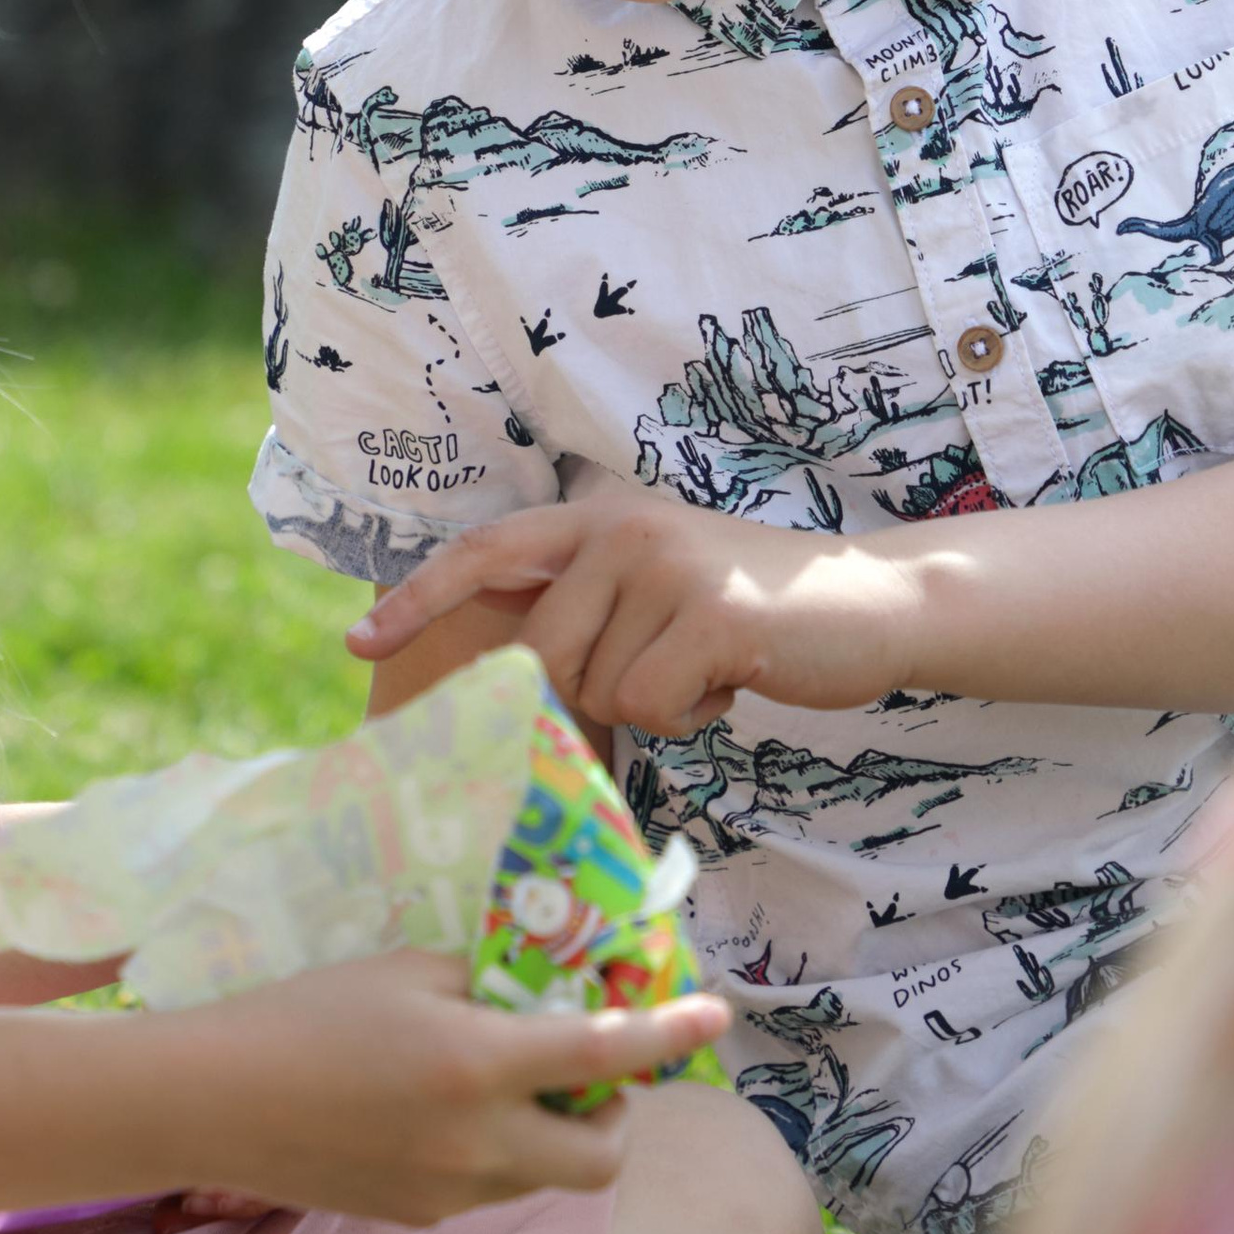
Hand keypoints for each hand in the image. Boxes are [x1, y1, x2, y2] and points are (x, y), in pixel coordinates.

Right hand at [164, 950, 728, 1220]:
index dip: (670, 1033)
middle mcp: (476, 1146)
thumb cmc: (308, 1013)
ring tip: (509, 1082)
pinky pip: (490, 1190)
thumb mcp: (409, 971)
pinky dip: (500, 1154)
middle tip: (592, 1073)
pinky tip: (446, 1114)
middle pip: (601, 1159)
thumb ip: (490, 983)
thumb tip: (552, 987)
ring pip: (546, 1179)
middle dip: (618, 1119)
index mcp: (478, 1068)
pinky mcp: (415, 1217)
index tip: (717, 1015)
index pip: (606, 1055)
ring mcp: (446, 1194)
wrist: (212, 1101)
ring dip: (557, 1137)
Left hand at [348, 485, 924, 730]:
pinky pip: (649, 704)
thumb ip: (593, 608)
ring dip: (653, 703)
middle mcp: (623, 530)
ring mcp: (666, 566)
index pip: (488, 552)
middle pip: (540, 655)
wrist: (872, 601)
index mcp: (602, 520)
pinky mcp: (709, 614)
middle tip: (664, 679)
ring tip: (709, 665)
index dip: (421, 597)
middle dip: (589, 694)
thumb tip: (515, 679)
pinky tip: (733, 679)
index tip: (361, 641)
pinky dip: (691, 714)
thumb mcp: (662, 588)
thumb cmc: (757, 613)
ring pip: (597, 690)